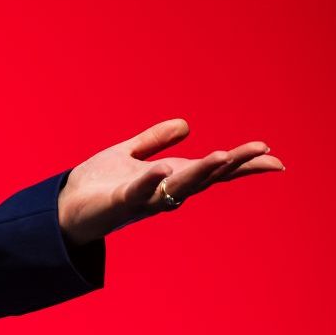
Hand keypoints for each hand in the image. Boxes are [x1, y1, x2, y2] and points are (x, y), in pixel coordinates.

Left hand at [58, 119, 284, 244]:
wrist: (60, 209)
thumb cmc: (95, 186)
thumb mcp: (127, 154)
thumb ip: (154, 140)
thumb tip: (187, 125)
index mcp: (168, 177)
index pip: (212, 170)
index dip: (242, 164)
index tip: (275, 159)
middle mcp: (163, 190)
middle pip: (205, 177)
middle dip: (233, 165)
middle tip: (263, 152)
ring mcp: (142, 198)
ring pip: (178, 186)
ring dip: (201, 171)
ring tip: (225, 155)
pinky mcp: (117, 203)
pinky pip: (137, 192)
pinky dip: (149, 182)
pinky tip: (161, 169)